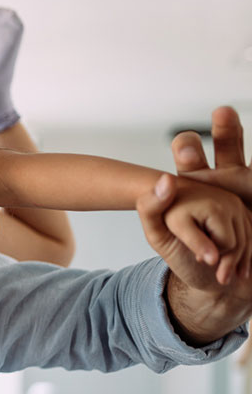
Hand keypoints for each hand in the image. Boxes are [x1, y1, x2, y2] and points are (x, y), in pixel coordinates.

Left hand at [138, 106, 251, 343]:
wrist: (222, 280)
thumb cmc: (190, 255)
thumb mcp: (161, 235)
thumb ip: (152, 209)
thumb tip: (161, 180)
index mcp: (196, 181)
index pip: (189, 153)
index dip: (189, 148)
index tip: (187, 147)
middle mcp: (227, 178)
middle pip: (229, 146)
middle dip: (227, 130)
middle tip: (222, 113)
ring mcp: (250, 190)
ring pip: (250, 166)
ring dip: (245, 145)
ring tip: (235, 125)